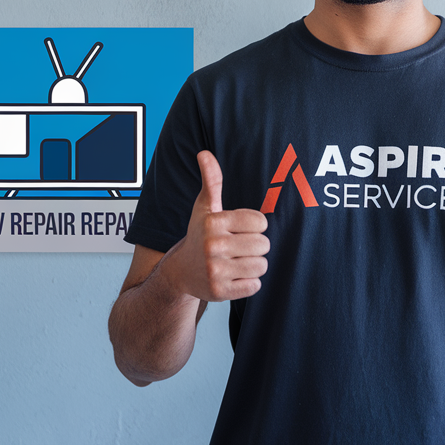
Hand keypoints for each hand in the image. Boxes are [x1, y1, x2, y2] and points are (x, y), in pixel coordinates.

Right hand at [177, 150, 269, 301]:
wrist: (181, 271)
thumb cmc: (200, 234)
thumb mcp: (205, 206)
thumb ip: (211, 179)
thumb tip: (204, 153)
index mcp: (214, 222)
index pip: (260, 222)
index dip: (256, 226)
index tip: (241, 229)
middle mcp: (212, 246)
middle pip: (263, 245)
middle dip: (256, 246)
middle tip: (239, 247)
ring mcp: (215, 270)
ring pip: (261, 265)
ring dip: (254, 264)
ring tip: (238, 261)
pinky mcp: (220, 292)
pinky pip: (254, 286)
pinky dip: (249, 282)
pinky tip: (234, 276)